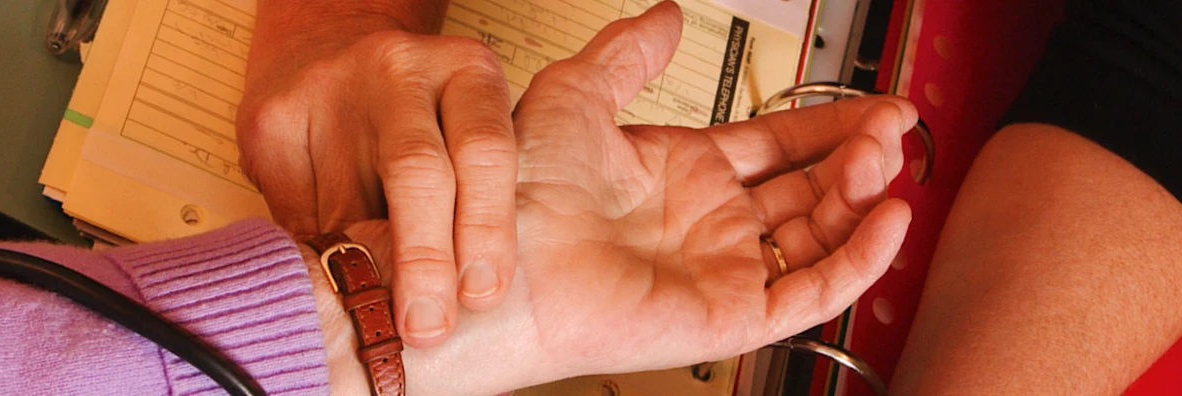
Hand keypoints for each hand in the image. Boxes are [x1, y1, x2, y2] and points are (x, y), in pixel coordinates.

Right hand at [237, 20, 517, 346]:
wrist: (326, 55)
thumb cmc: (421, 118)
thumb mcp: (469, 133)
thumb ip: (477, 196)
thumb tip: (481, 293)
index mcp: (468, 72)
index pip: (485, 153)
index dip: (487, 230)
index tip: (481, 294)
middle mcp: (400, 71)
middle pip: (417, 172)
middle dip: (425, 260)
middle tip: (427, 326)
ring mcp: (328, 90)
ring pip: (347, 207)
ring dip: (365, 274)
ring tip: (376, 319)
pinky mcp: (270, 120)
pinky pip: (295, 214)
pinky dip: (316, 259)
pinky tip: (328, 283)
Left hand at [309, 3, 917, 393]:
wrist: (496, 256)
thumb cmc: (515, 190)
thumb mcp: (575, 95)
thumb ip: (628, 53)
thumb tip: (666, 12)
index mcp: (679, 175)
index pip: (775, 147)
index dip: (828, 126)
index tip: (874, 104)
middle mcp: (706, 224)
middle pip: (808, 189)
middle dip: (856, 156)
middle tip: (894, 128)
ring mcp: (721, 269)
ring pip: (819, 234)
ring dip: (861, 196)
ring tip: (886, 155)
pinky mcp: (730, 314)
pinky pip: (811, 290)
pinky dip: (858, 258)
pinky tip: (887, 216)